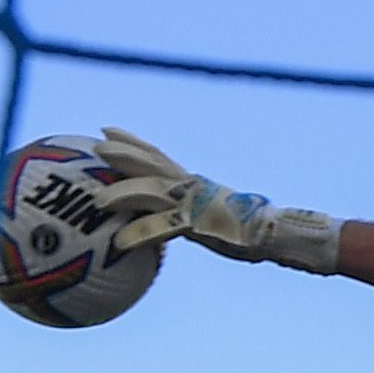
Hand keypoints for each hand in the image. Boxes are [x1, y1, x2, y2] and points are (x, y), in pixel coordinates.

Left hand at [87, 131, 342, 272]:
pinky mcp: (198, 224)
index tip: (107, 130)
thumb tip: (167, 220)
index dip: (132, 142)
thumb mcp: (209, 217)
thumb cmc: (247, 230)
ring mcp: (194, 203)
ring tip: (98, 199)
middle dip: (124, 151)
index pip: (157, 156)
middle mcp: (191, 186)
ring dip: (124, 191)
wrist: (275, 233)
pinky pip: (164, 229)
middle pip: (152, 162)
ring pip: (153, 191)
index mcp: (192, 182)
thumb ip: (185, 213)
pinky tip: (119, 242)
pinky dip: (140, 234)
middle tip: (98, 143)